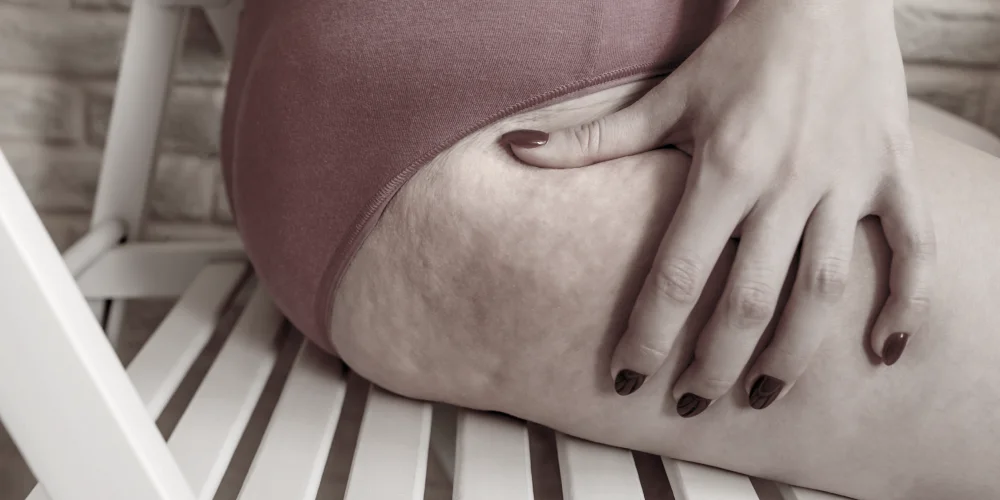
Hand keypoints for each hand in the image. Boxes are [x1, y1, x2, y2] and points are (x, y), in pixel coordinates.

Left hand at [501, 0, 933, 414]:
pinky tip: (883, 352)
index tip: (627, 378)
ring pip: (823, 290)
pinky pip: (914, 249)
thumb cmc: (740, 52)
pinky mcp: (893, 173)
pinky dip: (906, 304)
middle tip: (690, 403)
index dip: (649, 334)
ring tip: (760, 396)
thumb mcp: (667, 97)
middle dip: (714, 364)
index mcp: (723, 168)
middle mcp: (785, 184)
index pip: (678, 274)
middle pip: (748, 300)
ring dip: (792, 354)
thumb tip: (514, 150)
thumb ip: (593, 139)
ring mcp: (846, 182)